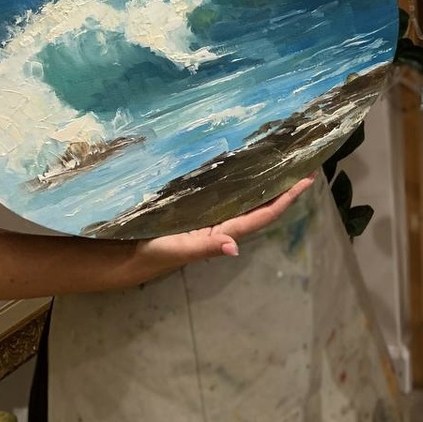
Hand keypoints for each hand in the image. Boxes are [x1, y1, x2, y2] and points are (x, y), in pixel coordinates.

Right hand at [134, 176, 314, 274]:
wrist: (116, 258)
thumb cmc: (145, 254)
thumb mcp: (173, 249)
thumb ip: (203, 248)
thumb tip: (235, 247)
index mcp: (219, 233)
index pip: (260, 216)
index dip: (284, 200)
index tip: (306, 181)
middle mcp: (219, 225)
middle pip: (259, 206)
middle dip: (282, 188)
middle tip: (302, 164)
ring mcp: (207, 218)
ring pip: (245, 200)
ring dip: (265, 185)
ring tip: (283, 163)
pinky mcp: (193, 211)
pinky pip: (225, 195)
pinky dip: (240, 183)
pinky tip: (244, 169)